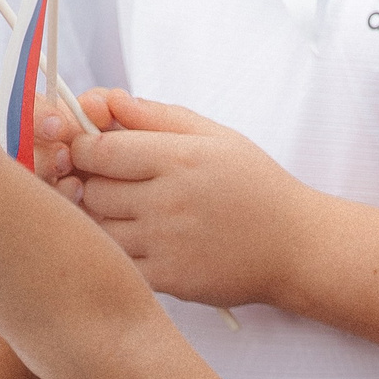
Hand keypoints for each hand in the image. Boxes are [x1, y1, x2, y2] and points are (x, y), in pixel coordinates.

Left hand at [38, 90, 311, 310]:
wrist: (296, 246)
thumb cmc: (255, 186)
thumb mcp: (215, 136)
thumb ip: (155, 115)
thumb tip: (102, 99)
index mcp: (179, 158)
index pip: (96, 149)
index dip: (82, 148)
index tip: (93, 152)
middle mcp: (169, 201)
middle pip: (90, 190)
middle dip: (89, 184)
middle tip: (110, 184)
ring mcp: (167, 244)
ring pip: (97, 229)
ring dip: (100, 221)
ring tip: (127, 214)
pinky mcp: (170, 280)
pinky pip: (117, 264)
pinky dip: (116, 254)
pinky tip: (139, 244)